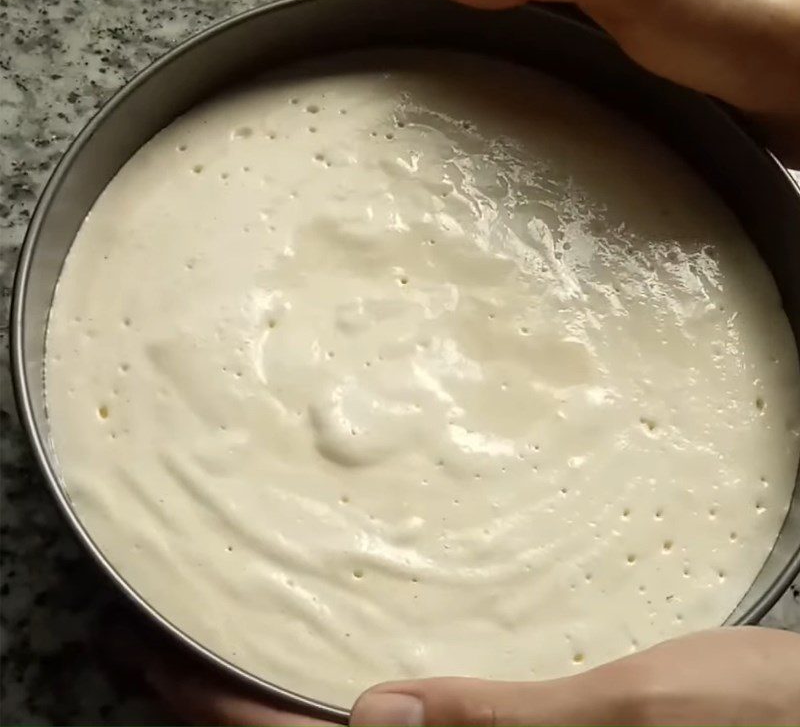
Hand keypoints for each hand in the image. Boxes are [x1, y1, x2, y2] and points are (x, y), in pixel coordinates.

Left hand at [111, 623, 799, 724]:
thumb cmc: (757, 720)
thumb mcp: (642, 712)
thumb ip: (508, 724)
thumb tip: (376, 717)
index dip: (221, 713)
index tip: (150, 649)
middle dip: (227, 691)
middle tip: (159, 625)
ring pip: (352, 725)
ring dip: (276, 678)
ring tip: (215, 621)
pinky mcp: (514, 724)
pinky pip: (406, 709)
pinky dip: (343, 673)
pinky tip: (328, 629)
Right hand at [378, 0, 799, 165]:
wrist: (786, 74)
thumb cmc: (723, 15)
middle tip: (394, 28)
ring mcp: (604, 8)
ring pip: (519, 10)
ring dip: (473, 25)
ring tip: (432, 53)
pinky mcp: (620, 49)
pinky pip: (550, 45)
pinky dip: (515, 56)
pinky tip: (504, 79)